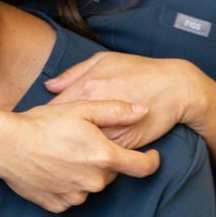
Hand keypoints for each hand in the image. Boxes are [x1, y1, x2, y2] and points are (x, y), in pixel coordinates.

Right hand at [0, 100, 161, 212]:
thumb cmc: (44, 123)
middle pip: (112, 172)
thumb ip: (117, 110)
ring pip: (93, 184)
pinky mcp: (58, 205)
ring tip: (67, 151)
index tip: (152, 155)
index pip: (142, 167)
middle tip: (87, 140)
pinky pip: (73, 195)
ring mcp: (76, 197)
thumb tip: (144, 109)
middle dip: (107, 158)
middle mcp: (94, 182)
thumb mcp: (82, 108)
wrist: (7, 146)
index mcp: (104, 157)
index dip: (151, 161)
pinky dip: (70, 182)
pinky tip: (56, 166)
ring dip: (88, 170)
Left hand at [45, 51, 201, 150]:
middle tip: (47, 139)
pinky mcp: (124, 146)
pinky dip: (92, 155)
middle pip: (64, 131)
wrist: (176, 87)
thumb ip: (73, 73)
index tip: (39, 123)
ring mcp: (109, 131)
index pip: (54, 109)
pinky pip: (101, 155)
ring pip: (81, 147)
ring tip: (62, 149)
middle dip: (54, 136)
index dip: (44, 118)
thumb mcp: (104, 61)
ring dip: (72, 149)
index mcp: (87, 88)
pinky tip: (87, 152)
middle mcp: (96, 112)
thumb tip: (50, 86)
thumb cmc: (139, 70)